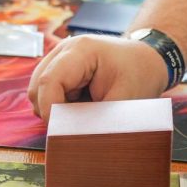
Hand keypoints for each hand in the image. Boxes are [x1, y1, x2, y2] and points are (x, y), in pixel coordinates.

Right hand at [27, 34, 167, 119]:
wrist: (148, 59)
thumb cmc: (140, 74)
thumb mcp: (124, 100)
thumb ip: (95, 119)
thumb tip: (72, 137)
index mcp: (81, 50)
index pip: (50, 81)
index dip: (50, 110)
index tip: (60, 132)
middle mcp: (64, 49)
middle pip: (38, 86)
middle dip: (51, 111)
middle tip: (76, 123)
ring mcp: (60, 57)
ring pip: (39, 90)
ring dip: (55, 108)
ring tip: (82, 111)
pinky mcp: (60, 68)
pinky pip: (47, 91)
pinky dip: (59, 104)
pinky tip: (79, 105)